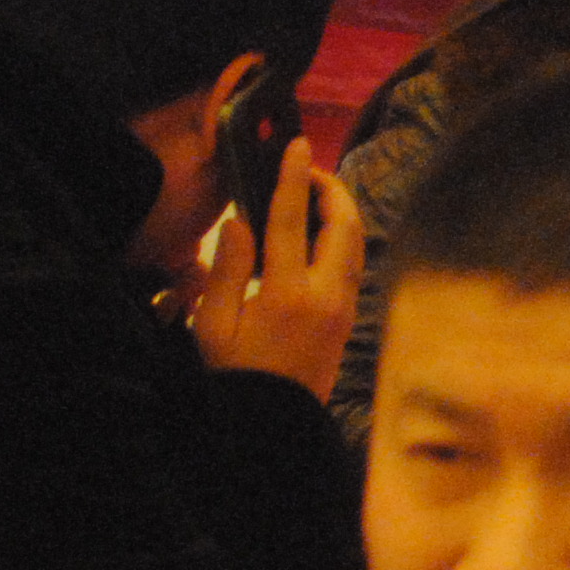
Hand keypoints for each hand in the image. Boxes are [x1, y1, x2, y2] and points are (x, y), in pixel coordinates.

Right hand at [190, 137, 363, 400]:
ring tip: (313, 194)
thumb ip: (227, 270)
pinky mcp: (349, 318)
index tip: (295, 144)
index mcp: (287, 294)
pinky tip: (320, 233)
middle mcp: (326, 295)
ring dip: (340, 212)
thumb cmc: (234, 377)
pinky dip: (341, 237)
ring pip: (355, 243)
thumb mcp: (214, 326)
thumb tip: (241, 223)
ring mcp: (344, 307)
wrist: (273, 425)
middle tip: (307, 169)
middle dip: (331, 189)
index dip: (293, 178)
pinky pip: (353, 264)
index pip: (290, 221)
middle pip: (343, 225)